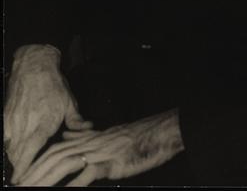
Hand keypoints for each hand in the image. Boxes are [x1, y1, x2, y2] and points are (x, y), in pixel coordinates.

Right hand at [4, 44, 92, 183]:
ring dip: (15, 157)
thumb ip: (77, 121)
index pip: (31, 151)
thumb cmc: (54, 84)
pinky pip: (4, 136)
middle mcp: (26, 124)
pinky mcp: (6, 116)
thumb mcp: (70, 102)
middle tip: (26, 177)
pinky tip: (13, 147)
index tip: (24, 180)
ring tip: (22, 164)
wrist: (35, 66)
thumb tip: (87, 131)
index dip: (26, 167)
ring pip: (10, 147)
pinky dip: (8, 145)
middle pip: (18, 154)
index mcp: (44, 123)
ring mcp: (14, 120)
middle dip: (21, 166)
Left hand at [16, 109, 184, 186]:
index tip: (22, 176)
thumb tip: (69, 132)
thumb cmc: (136, 137)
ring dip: (45, 180)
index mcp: (88, 138)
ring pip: (64, 164)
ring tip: (31, 189)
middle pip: (54, 156)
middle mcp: (90, 143)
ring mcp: (99, 152)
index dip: (37, 162)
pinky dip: (73, 185)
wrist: (158, 132)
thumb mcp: (109, 135)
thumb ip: (87, 134)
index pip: (55, 148)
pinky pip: (87, 174)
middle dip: (33, 172)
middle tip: (18, 185)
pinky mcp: (111, 162)